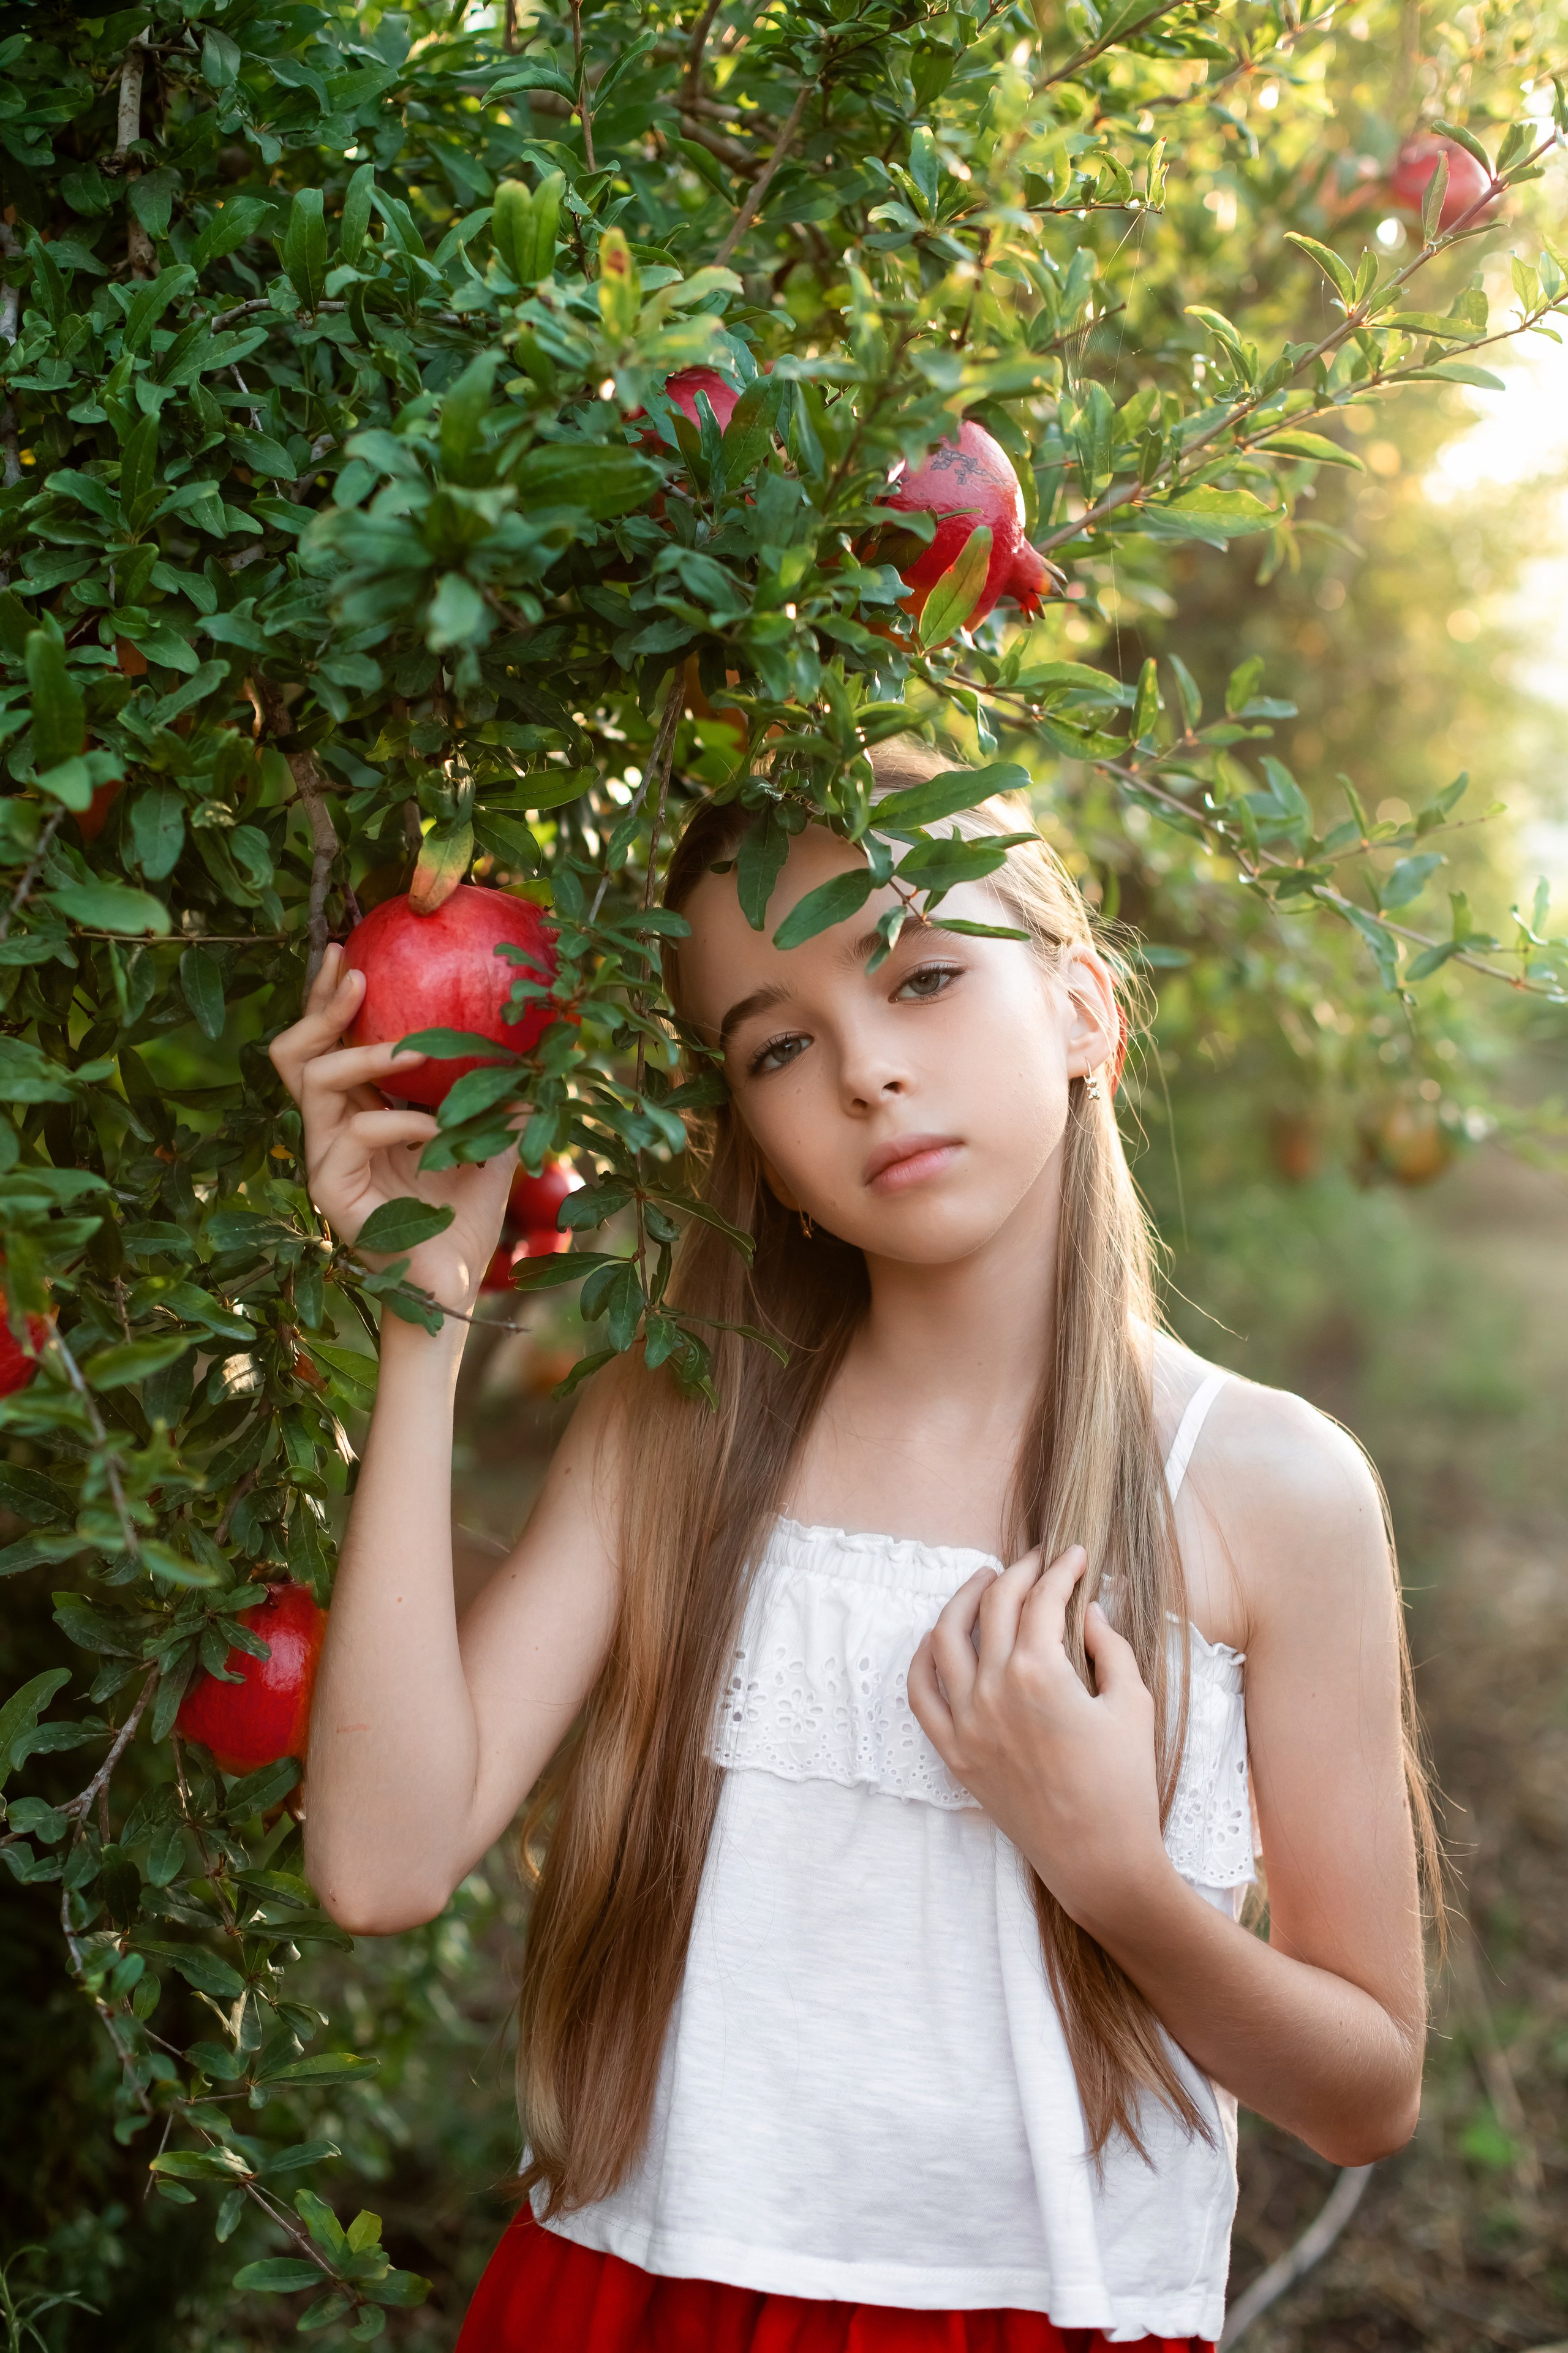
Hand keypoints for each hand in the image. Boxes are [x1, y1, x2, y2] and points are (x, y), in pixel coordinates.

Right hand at [269, 943, 514, 1313]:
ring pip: (312, 1081)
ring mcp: (324, 1160)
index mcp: (356, 1112)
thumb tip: (540, 1047)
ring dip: (363, 1055)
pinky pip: (352, 1136)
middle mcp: (330, 1130)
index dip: (327, 995)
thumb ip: (497, 1098)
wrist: (452, 1287)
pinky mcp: (331, 1192)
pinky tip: (437, 1131)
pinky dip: (398, 1122)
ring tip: (411, 1051)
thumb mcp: (488, 1142)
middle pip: (294, 1050)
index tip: (350, 948)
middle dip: (321, 1006)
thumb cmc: (462, 1217)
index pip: (325, 1041)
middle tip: (358, 973)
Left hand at [907, 1545, 1170, 1935]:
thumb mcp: (1133, 1704)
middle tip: (1038, 1562)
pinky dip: (923, 1657)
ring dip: (963, 1599)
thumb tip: (1088, 1610)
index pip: (1043, 1599)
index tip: (1074, 1556)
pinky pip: (919, 1693)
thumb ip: (1109, 1647)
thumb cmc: (1125, 1783)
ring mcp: (965, 1721)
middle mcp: (993, 1689)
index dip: (1061, 1569)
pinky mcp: (952, 1752)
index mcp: (1041, 1672)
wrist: (1099, 1859)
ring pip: (945, 1637)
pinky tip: (940, 1638)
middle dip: (1019, 1573)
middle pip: (994, 1605)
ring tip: (984, 1581)